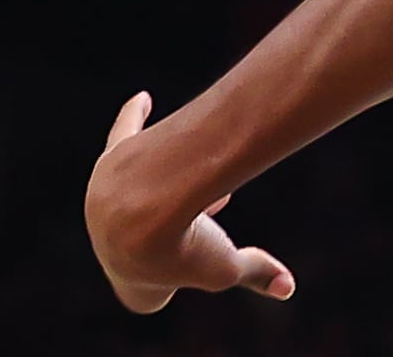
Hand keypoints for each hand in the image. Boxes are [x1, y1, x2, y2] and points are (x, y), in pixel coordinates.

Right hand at [85, 92, 293, 313]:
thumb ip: (255, 273)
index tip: (193, 267)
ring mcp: (106, 201)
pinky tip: (145, 100)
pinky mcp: (113, 162)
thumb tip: (286, 287)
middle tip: (215, 213)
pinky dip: (132, 118)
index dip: (173, 282)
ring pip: (144, 195)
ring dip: (178, 192)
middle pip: (150, 238)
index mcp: (131, 280)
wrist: (148, 207)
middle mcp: (107, 242)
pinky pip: (121, 135)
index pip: (147, 293)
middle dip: (183, 231)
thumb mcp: (226, 267)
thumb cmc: (185, 246)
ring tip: (210, 187)